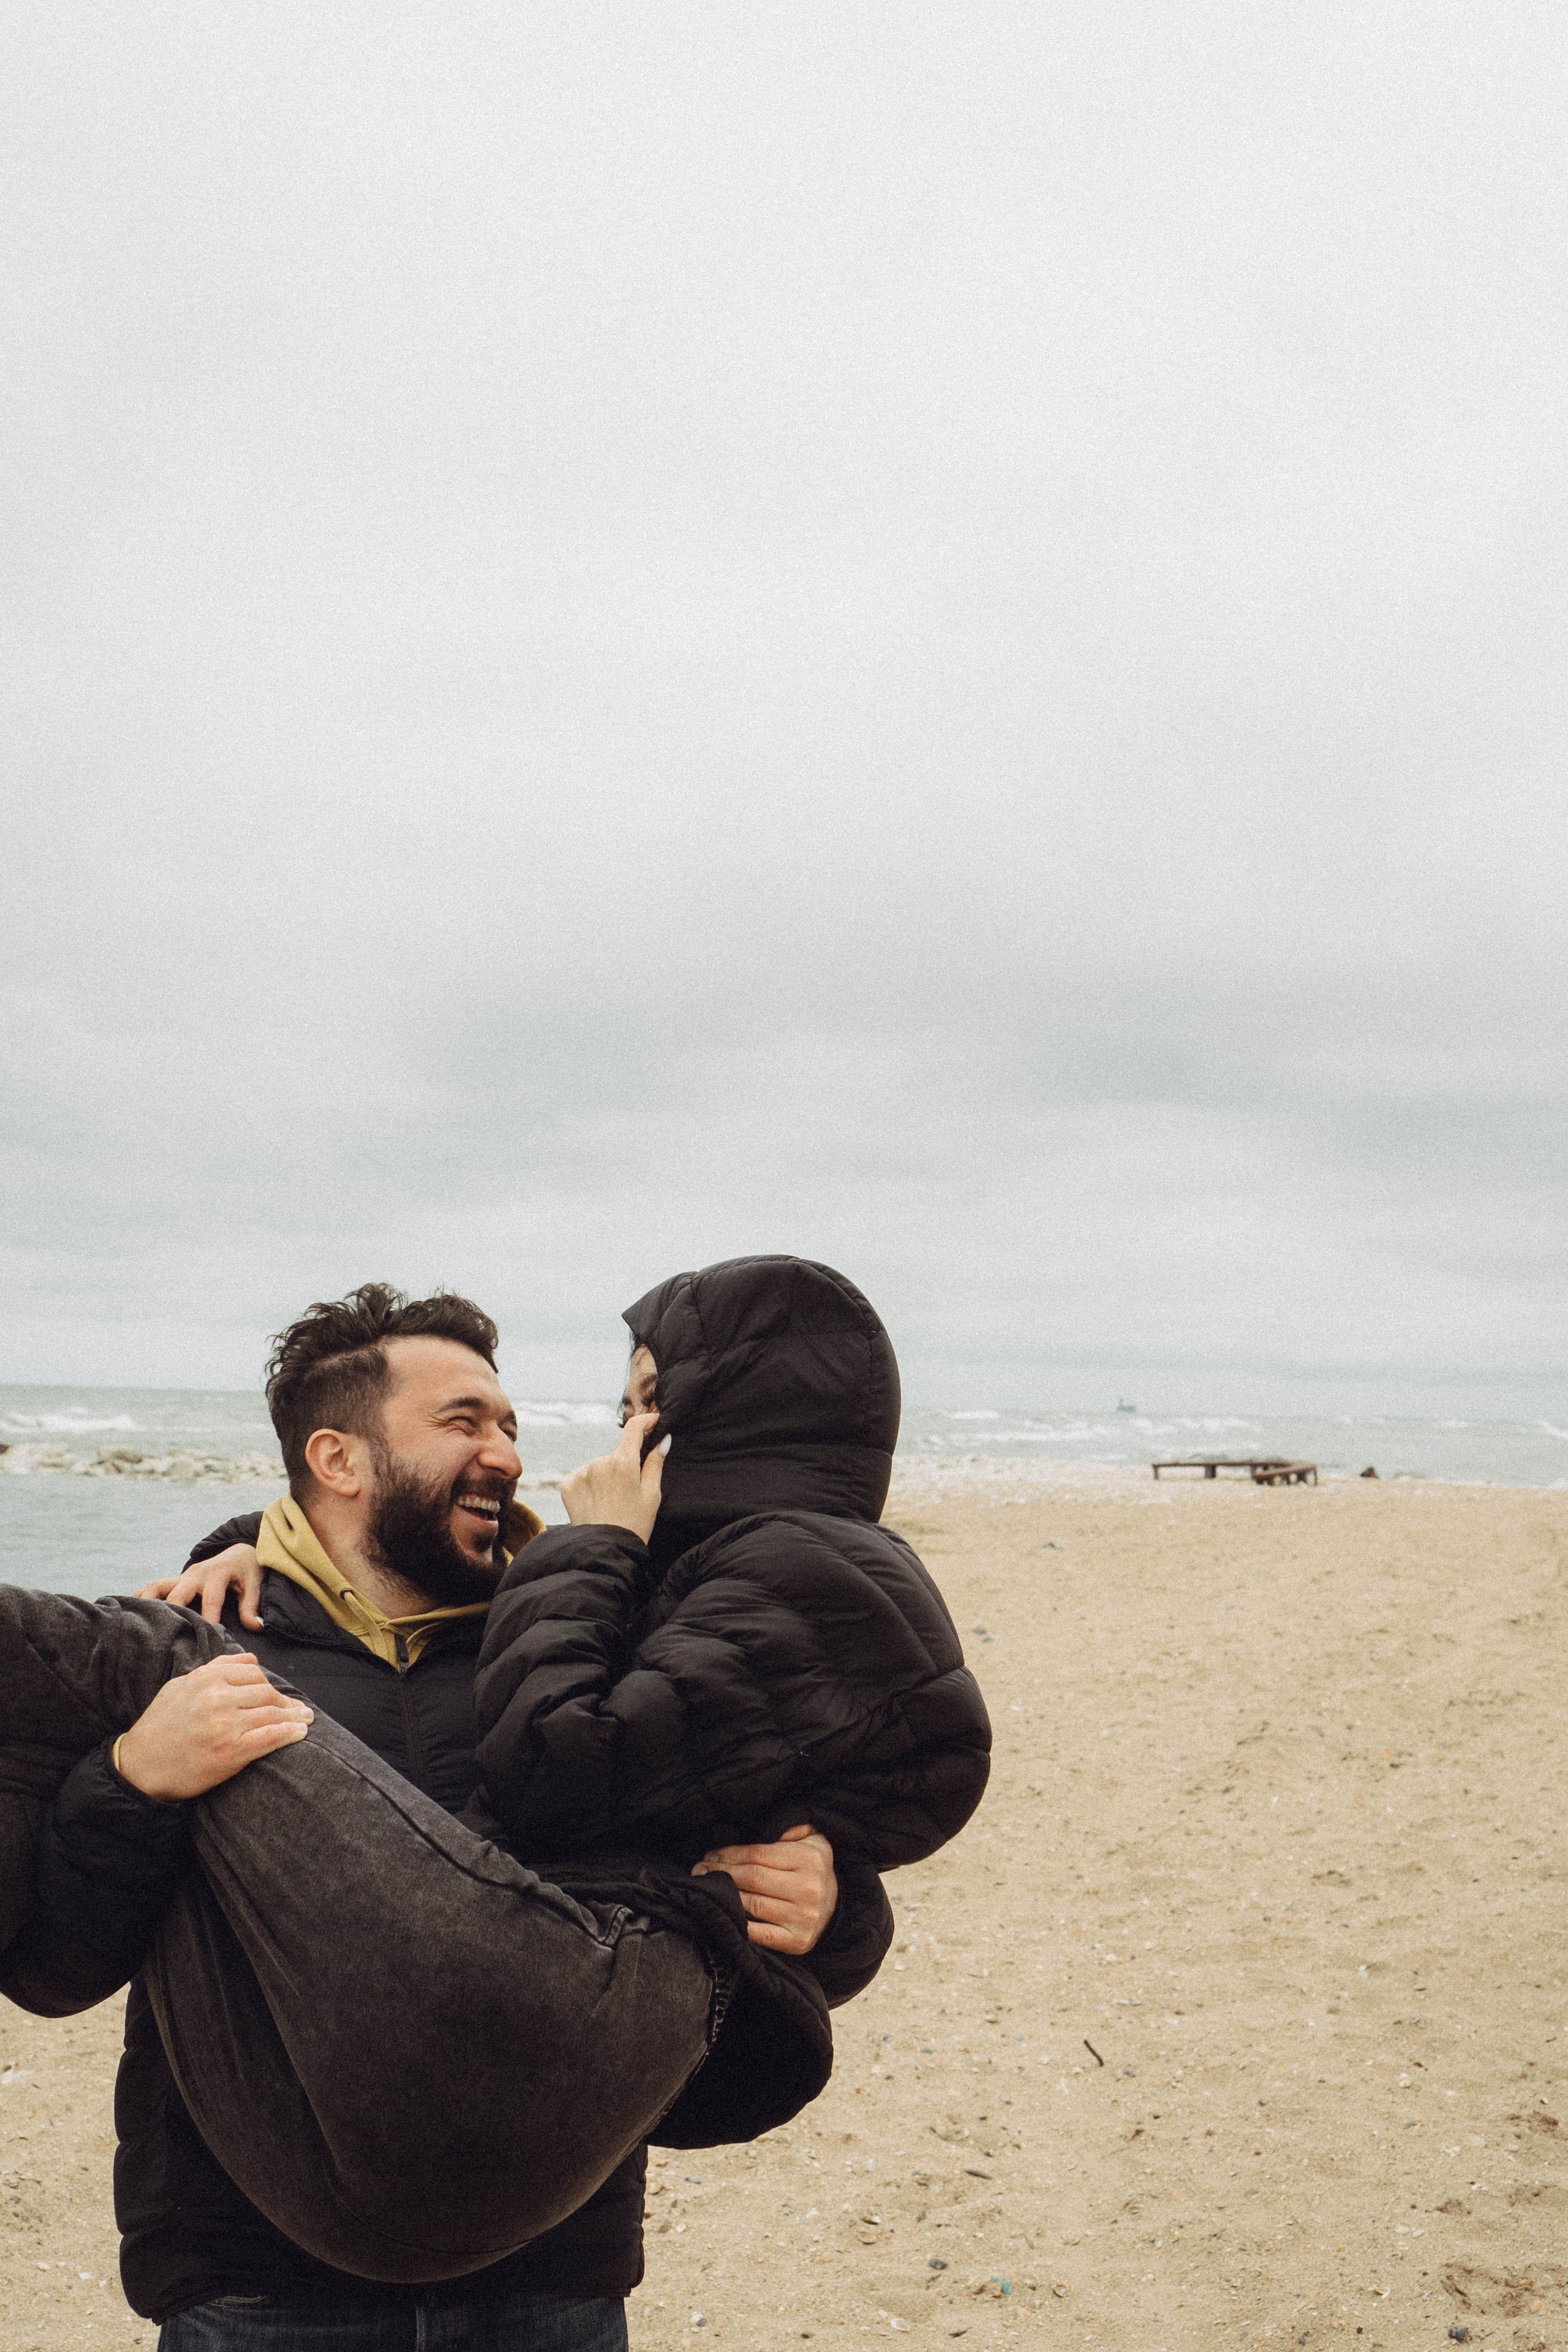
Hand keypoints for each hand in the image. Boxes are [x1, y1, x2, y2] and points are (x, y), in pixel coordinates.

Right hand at [115, 1656, 312, 1800]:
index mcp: (206, 1677)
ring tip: (305, 1719)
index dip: (269, 1684)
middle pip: (265, 1692)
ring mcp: (225, 1724)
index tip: (278, 1694)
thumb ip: (213, 1670)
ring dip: (294, 1716)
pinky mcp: (231, 1751)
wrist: (139, 1767)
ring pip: (271, 1713)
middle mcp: (217, 1696)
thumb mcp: (179, 1687)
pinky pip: (270, 1736)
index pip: (252, 1672)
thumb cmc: (159, 1727)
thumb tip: (247, 1661)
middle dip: (284, 1701)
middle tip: (298, 1709)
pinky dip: (289, 1733)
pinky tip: (300, 1733)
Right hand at [138, 1544, 264, 1630]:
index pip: (210, 1600)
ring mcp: (182, 1576)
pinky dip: (140, 1597)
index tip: (204, 1639)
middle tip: (164, 1637)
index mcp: (217, 1574)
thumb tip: (256, 1626)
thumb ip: (251, 1605)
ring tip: (137, 1623)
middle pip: (177, 1594)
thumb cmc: (247, 1571)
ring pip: (158, 1587)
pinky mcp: (175, 1580)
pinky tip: (128, 1612)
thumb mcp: (254, 1584)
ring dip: (147, 1603)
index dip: (207, 1620)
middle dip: (170, 1614)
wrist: (239, 1551)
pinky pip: (153, 1587)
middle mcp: (196, 1574)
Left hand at [560, 1412, 665, 1543]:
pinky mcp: (568, 1485)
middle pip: (617, 1454)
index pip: (634, 1428)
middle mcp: (599, 1462)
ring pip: (599, 1466)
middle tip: (630, 1491)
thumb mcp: (652, 1494)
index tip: (653, 1421)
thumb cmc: (634, 1524)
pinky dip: (591, 1486)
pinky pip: (584, 1477)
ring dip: (606, 1476)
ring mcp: (581, 1473)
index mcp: (623, 1462)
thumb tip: (663, 1439)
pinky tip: (597, 1504)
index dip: (645, 1421)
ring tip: (612, 1502)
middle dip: (625, 1465)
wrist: (605, 1550)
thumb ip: (655, 1463)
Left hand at [691, 1824, 838, 1953]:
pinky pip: (760, 1934)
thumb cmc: (813, 1868)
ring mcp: (803, 1918)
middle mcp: (809, 1889)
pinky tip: (725, 1913)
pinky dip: (739, 1925)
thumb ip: (789, 1827)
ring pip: (752, 1904)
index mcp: (810, 1859)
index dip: (730, 1854)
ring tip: (706, 1886)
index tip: (710, 1855)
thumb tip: (763, 1826)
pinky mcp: (797, 1941)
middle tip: (699, 1869)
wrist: (836, 1908)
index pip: (759, 1854)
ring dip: (725, 1895)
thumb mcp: (812, 1838)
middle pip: (753, 1878)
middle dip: (721, 1872)